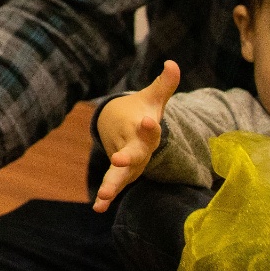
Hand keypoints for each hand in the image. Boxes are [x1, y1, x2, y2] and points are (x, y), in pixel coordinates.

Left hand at [93, 59, 178, 211]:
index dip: (149, 126)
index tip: (146, 120)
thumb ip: (163, 85)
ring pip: (123, 176)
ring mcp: (132, 165)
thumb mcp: (152, 99)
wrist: (138, 133)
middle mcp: (142, 151)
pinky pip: (113, 186)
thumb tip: (172, 63)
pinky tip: (96, 208)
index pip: (151, 129)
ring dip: (113, 185)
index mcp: (147, 132)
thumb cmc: (143, 113)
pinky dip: (105, 198)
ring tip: (104, 195)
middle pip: (137, 156)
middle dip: (129, 158)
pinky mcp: (120, 175)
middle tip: (119, 159)